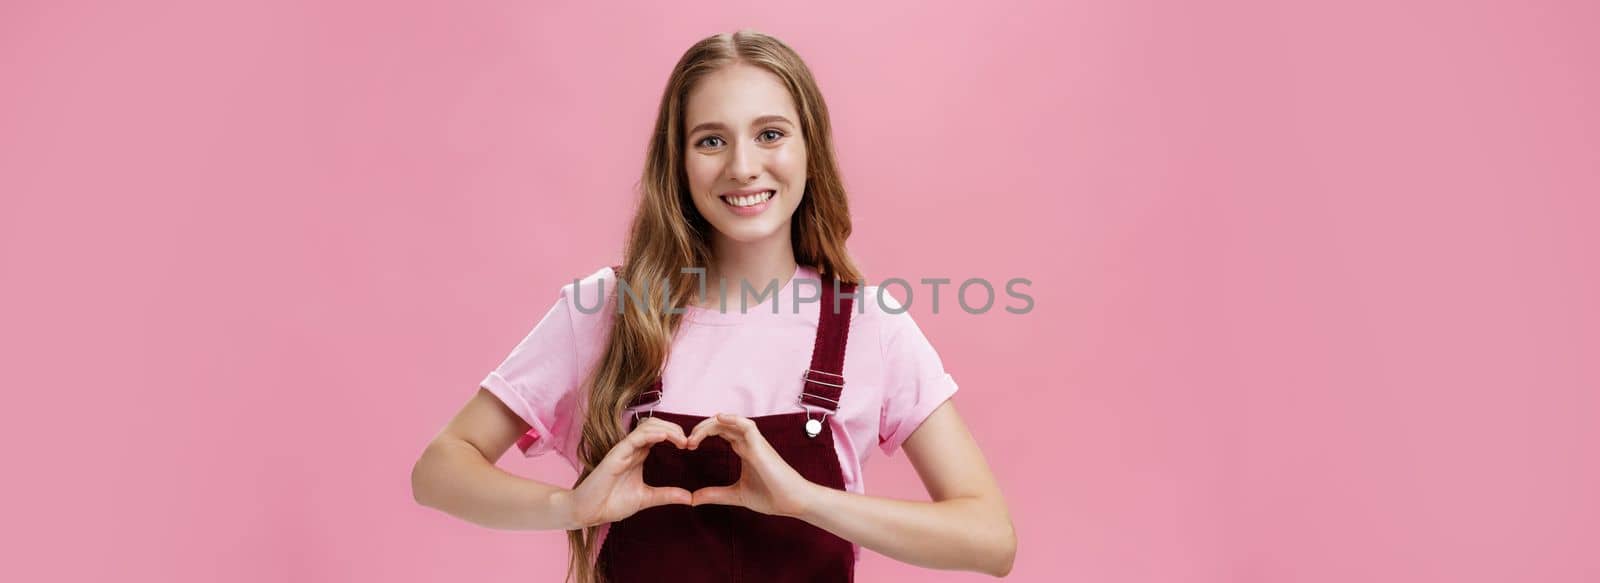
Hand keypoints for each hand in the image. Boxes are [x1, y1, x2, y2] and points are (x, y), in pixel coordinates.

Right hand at [557, 416, 691, 528]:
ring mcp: (624, 449)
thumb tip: (690, 498)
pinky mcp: (615, 454)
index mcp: (639, 454)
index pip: (660, 433)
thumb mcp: (647, 498)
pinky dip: (651, 434)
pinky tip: (664, 437)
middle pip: (656, 425)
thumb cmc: (612, 503)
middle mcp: (632, 448)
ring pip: (647, 426)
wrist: (589, 513)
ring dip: (667, 429)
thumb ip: (667, 495)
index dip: (676, 435)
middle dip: (675, 428)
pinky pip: (635, 437)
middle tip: (690, 442)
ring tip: (682, 440)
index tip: (691, 446)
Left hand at [686, 413, 821, 517]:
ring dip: (710, 425)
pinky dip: (733, 419)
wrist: (793, 502)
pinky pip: (747, 425)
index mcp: (744, 450)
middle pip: (721, 425)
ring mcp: (755, 442)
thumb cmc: (771, 496)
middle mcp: (749, 443)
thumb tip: (693, 499)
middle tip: (686, 442)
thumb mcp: (736, 495)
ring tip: (695, 436)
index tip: (689, 447)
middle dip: (701, 429)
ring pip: (730, 422)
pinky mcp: (761, 446)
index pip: (721, 432)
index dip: (703, 434)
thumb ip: (715, 494)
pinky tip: (718, 419)